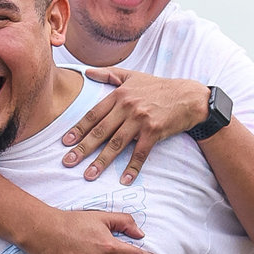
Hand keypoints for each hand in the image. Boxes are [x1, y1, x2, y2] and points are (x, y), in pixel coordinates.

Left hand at [61, 70, 210, 184]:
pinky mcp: (154, 132)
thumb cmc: (159, 87)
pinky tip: (124, 180)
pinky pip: (140, 153)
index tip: (65, 142)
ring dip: (102, 161)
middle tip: (68, 162)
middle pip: (100, 131)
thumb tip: (87, 72)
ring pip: (116, 144)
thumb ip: (108, 75)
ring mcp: (140, 120)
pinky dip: (132, 167)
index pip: (93, 115)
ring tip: (89, 175)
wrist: (187, 97)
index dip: (78, 129)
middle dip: (82, 148)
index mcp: (119, 95)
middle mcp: (127, 107)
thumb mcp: (132, 76)